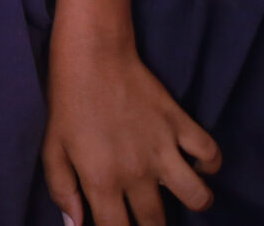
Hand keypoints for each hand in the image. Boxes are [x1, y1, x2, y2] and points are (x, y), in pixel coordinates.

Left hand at [42, 38, 217, 224]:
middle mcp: (137, 172)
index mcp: (101, 180)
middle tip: (146, 216)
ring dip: (193, 201)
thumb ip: (62, 190)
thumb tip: (74, 225)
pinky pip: (211, 154)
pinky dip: (209, 163)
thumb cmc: (66, 101)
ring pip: (198, 198)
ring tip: (178, 193)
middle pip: (156, 223)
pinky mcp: (181, 124)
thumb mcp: (52, 147)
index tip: (121, 225)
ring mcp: (163, 149)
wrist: (92, 55)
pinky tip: (195, 162)